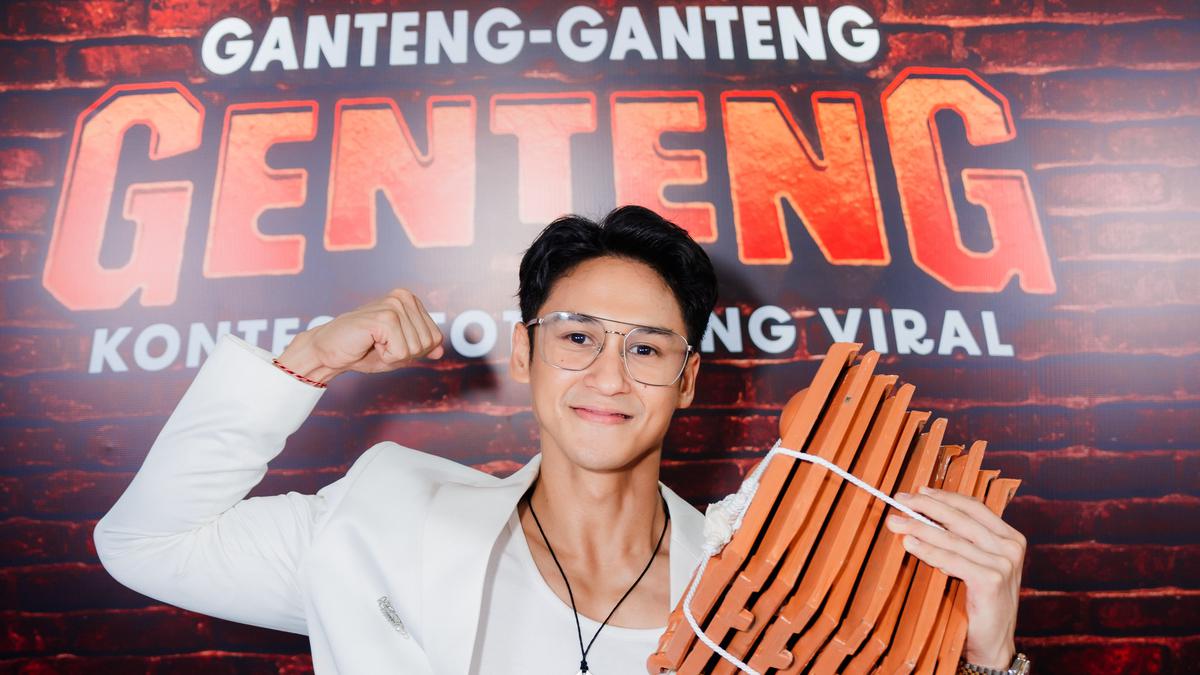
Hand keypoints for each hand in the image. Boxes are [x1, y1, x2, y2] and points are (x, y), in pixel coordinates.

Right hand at [277, 289, 443, 382]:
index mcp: (410, 300)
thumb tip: (441, 351)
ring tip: (373, 342)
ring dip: (393, 354)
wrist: (328, 351)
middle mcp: (404, 297)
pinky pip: (401, 352)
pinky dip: (385, 356)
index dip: (414, 351)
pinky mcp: (385, 318)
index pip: (435, 338)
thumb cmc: (361, 350)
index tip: (390, 344)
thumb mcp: (398, 351)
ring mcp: (395, 305)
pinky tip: (369, 343)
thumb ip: (420, 348)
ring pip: (415, 348)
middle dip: (405, 353)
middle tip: (379, 345)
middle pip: (427, 343)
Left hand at [885, 486, 1025, 668]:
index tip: (918, 491)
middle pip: (961, 517)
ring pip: (952, 538)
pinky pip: (952, 559)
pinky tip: (909, 543)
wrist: (992, 645)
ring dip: (919, 527)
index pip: (974, 507)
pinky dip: (928, 550)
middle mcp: (1011, 547)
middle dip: (926, 506)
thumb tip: (923, 514)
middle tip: (899, 500)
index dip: (944, 497)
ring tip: (895, 522)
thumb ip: (961, 541)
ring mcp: (1004, 564)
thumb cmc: (979, 602)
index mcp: (1011, 537)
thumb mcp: (975, 564)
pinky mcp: (992, 580)